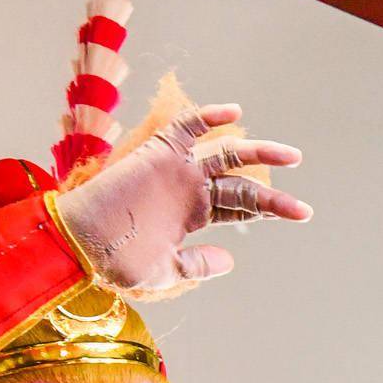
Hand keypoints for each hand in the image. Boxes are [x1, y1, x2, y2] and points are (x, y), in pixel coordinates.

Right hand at [55, 103, 308, 292]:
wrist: (81, 243)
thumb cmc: (115, 259)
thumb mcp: (165, 270)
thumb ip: (198, 264)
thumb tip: (232, 260)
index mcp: (195, 214)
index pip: (239, 205)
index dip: (270, 207)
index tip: (301, 213)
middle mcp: (191, 188)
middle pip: (241, 184)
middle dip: (272, 198)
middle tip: (302, 210)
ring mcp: (177, 169)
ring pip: (226, 153)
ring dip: (259, 152)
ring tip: (292, 157)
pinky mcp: (159, 151)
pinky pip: (186, 126)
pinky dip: (208, 116)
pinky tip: (234, 112)